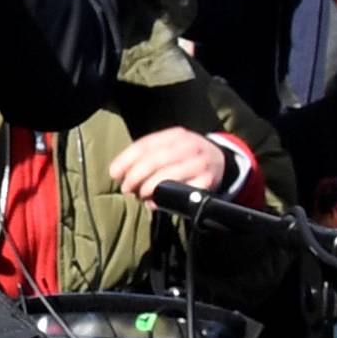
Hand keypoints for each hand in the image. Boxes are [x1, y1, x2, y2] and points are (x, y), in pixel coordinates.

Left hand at [109, 126, 227, 203]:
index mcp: (175, 135)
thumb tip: (118, 174)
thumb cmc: (185, 157)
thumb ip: (146, 156)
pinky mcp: (208, 182)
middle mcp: (189, 146)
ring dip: (149, 187)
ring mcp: (200, 163)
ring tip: (140, 195)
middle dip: (136, 175)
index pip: (146, 144)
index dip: (126, 159)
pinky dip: (165, 199)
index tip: (114, 173)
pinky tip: (156, 203)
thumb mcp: (169, 148)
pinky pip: (183, 192)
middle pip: (156, 159)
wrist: (222, 161)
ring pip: (169, 175)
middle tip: (126, 188)